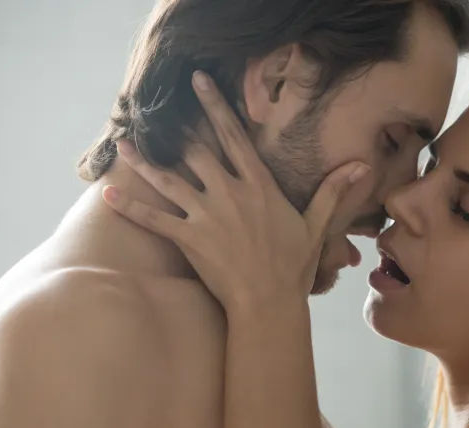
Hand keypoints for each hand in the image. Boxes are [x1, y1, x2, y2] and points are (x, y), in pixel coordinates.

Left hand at [102, 71, 369, 309]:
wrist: (269, 302)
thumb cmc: (293, 266)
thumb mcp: (316, 226)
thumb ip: (332, 191)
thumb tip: (361, 166)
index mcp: (258, 186)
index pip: (234, 137)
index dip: (216, 107)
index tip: (200, 83)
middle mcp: (229, 193)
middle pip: (197, 151)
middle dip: (176, 127)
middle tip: (156, 109)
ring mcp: (206, 215)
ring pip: (169, 180)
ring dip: (144, 162)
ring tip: (124, 144)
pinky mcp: (188, 239)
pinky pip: (154, 219)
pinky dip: (131, 207)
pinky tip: (106, 195)